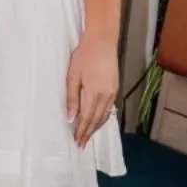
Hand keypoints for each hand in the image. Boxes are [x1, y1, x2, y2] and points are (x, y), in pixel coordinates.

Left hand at [66, 33, 118, 147]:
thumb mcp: (73, 77)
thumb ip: (72, 98)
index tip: (76, 141)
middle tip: (81, 144)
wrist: (102, 41)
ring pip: (105, 115)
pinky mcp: (115, 88)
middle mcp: (107, 95)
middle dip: (89, 133)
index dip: (82, 131)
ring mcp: (113, 92)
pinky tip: (98, 121)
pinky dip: (103, 117)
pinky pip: (109, 108)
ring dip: (96, 127)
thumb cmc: (84, 56)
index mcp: (95, 93)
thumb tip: (70, 118)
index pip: (87, 118)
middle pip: (97, 120)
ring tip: (88, 136)